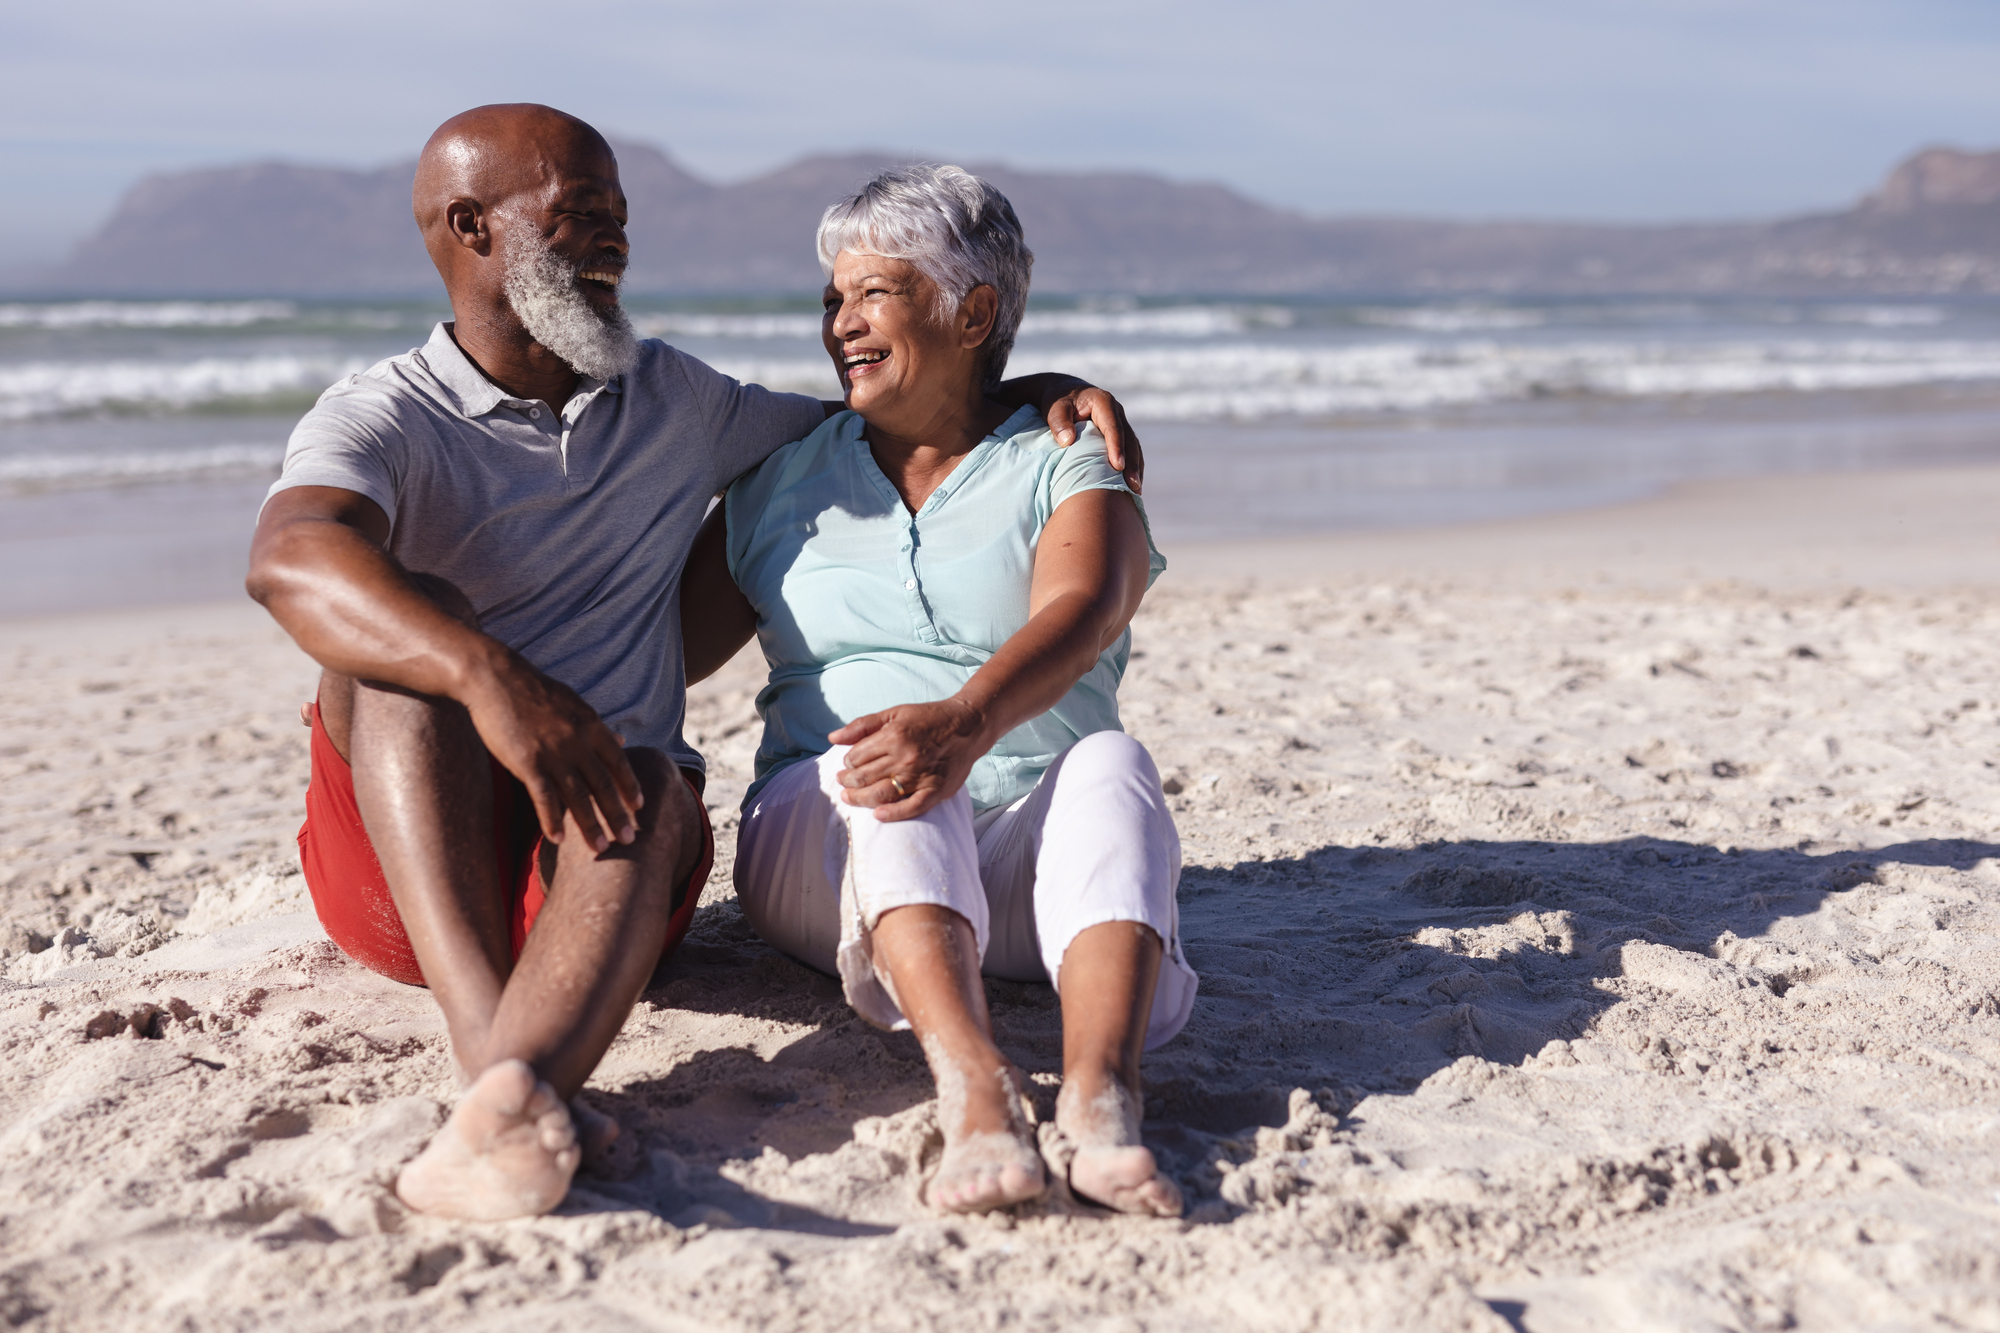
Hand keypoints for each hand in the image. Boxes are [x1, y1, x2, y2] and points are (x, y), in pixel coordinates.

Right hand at [462, 654, 642, 851]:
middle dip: (618, 814)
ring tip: (601, 848)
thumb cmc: (533, 691)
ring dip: (590, 825)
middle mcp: (577, 741)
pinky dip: (551, 819)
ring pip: (577, 797)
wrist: (494, 677)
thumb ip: (597, 726)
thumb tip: (623, 740)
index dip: (629, 786)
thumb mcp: (573, 703)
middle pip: (603, 785)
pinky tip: (558, 838)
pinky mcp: (526, 762)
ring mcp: (552, 752)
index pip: (618, 761)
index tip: (639, 808)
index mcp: (590, 725)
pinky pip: (544, 797)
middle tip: (630, 840)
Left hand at [829, 698, 989, 820]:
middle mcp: (906, 757)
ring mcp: (921, 776)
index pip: (857, 756)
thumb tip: (833, 738)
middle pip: (864, 778)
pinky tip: (878, 815)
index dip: (848, 761)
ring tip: (849, 798)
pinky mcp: (936, 790)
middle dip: (848, 781)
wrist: (968, 726)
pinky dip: (893, 814)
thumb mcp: (894, 713)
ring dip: (860, 799)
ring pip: (881, 794)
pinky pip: (911, 808)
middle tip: (843, 782)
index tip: (848, 763)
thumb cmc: (928, 718)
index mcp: (894, 736)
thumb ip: (862, 725)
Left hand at [1044, 385, 1143, 493]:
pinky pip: (1130, 450)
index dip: (1117, 447)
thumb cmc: (1058, 401)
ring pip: (1133, 446)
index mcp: (1103, 403)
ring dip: (1136, 468)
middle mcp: (1116, 412)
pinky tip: (1131, 486)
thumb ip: (1059, 422)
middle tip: (1133, 485)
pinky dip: (1132, 467)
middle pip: (1129, 439)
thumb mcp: (1054, 407)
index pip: (1113, 427)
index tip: (1118, 466)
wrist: (1065, 393)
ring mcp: (1120, 422)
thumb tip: (1068, 441)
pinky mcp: (1119, 433)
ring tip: (1135, 491)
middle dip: (1132, 463)